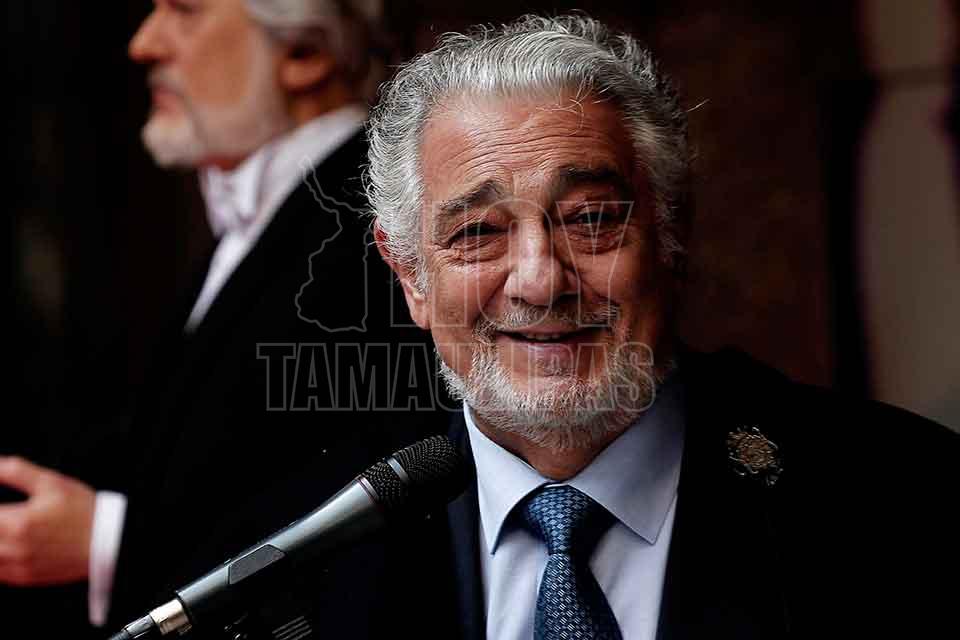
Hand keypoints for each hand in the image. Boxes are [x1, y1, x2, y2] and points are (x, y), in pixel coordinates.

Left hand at [0, 456, 94, 585]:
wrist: (109, 541)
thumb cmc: (83, 510)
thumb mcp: (52, 483)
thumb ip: (16, 471)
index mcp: (17, 523)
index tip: (0, 505)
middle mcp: (13, 548)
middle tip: (2, 514)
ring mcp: (17, 566)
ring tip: (3, 527)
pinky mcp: (24, 578)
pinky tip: (4, 546)